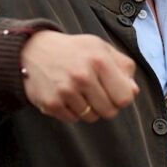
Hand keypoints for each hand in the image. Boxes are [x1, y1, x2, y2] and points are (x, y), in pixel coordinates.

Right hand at [21, 31, 138, 122]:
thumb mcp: (100, 47)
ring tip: (78, 91)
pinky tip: (65, 95)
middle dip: (106, 105)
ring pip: (91, 117)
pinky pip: (73, 119)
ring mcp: (66, 91)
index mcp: (99, 60)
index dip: (122, 97)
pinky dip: (72, 111)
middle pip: (110, 112)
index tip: (114, 92)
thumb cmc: (72, 50)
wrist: (33, 51)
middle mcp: (83, 76)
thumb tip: (134, 91)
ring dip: (88, 108)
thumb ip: (122, 66)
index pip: (125, 98)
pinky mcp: (51, 103)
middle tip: (95, 93)